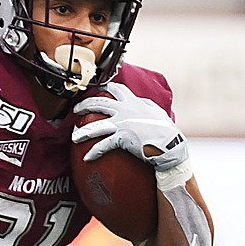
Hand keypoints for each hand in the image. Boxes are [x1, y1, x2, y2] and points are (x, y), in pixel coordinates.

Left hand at [71, 82, 188, 172]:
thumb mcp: (155, 111)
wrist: (170, 144)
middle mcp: (125, 110)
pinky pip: (103, 145)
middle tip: (75, 110)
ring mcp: (122, 123)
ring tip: (74, 137)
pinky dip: (94, 152)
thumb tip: (141, 103)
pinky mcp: (122, 138)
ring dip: (83, 132)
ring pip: (96, 125)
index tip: (95, 90)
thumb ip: (145, 105)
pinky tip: (87, 158)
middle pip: (98, 103)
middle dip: (84, 105)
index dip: (104, 88)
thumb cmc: (165, 130)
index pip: (116, 89)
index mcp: (133, 102)